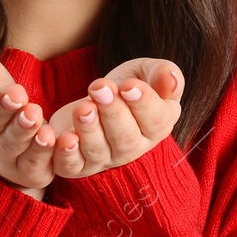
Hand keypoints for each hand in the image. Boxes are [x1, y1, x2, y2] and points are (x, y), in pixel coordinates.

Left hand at [49, 58, 184, 178]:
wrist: (95, 97)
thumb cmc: (127, 85)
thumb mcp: (145, 72)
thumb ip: (161, 73)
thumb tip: (171, 80)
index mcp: (157, 125)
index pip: (156, 121)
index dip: (143, 104)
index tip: (128, 86)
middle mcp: (133, 147)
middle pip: (126, 138)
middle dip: (112, 113)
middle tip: (100, 88)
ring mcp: (104, 159)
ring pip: (98, 150)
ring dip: (89, 129)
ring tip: (83, 107)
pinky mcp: (76, 164)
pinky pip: (71, 165)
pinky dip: (66, 154)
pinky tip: (65, 137)